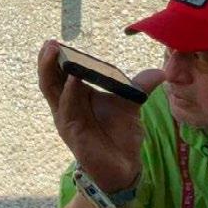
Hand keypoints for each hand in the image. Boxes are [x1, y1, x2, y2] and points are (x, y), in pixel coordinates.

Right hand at [38, 40, 164, 191]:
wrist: (125, 166)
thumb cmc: (120, 134)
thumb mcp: (130, 104)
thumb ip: (140, 86)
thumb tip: (160, 71)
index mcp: (75, 96)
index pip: (59, 74)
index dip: (55, 58)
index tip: (55, 42)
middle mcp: (66, 106)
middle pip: (49, 80)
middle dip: (47, 61)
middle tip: (50, 43)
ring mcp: (66, 119)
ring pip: (52, 92)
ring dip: (52, 71)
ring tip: (56, 53)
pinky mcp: (72, 133)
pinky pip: (68, 110)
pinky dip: (69, 93)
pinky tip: (74, 80)